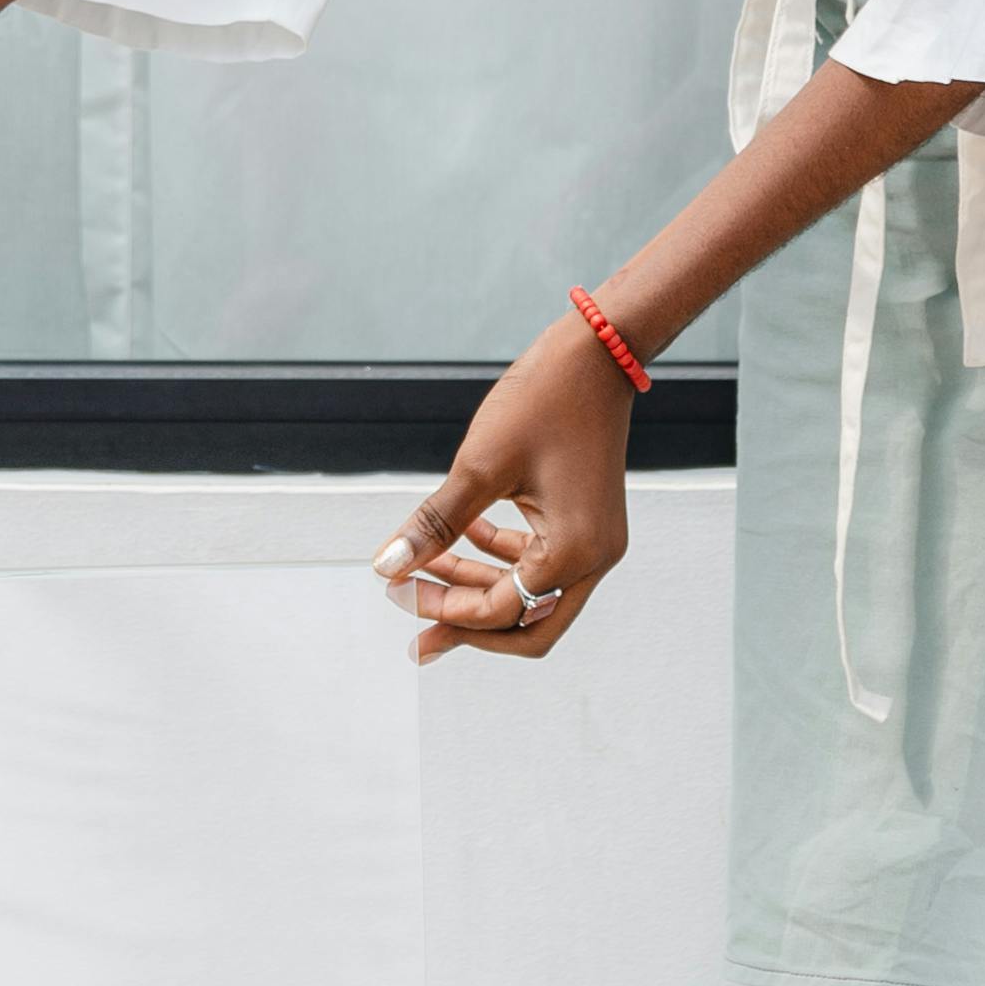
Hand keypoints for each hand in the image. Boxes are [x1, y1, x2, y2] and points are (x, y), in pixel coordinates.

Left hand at [374, 314, 634, 665]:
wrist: (596, 352)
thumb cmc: (544, 399)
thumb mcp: (479, 465)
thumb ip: (435, 524)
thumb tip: (388, 567)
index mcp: (575, 551)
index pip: (502, 610)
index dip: (445, 610)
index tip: (398, 592)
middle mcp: (595, 557)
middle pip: (527, 625)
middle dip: (468, 626)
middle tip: (416, 633)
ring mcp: (595, 541)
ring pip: (531, 595)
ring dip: (478, 588)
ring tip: (423, 573)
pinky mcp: (587, 522)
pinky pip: (540, 561)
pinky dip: (499, 558)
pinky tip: (462, 537)